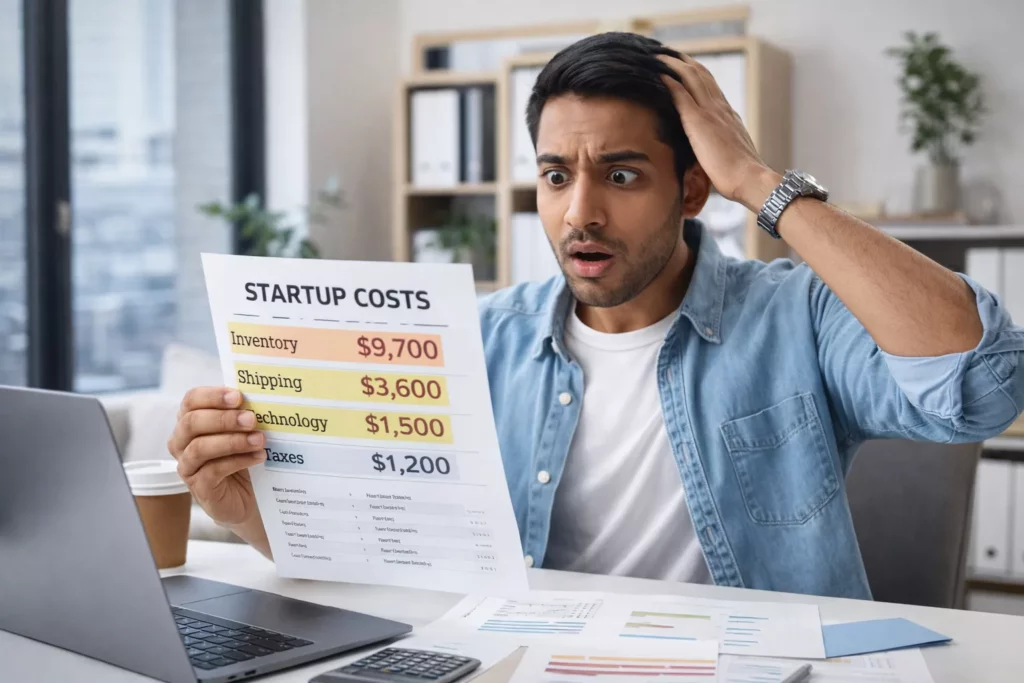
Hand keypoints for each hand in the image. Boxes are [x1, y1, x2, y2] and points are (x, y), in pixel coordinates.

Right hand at [167, 387, 265, 526]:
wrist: (249, 496)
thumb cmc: (243, 456)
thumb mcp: (243, 431)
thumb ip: (243, 413)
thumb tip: (258, 396)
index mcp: (190, 421)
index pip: (191, 400)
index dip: (212, 396)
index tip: (238, 397)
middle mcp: (181, 442)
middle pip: (192, 422)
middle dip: (224, 419)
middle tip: (251, 419)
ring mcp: (187, 466)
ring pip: (200, 448)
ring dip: (233, 441)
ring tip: (259, 440)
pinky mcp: (198, 487)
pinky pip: (212, 470)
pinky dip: (238, 461)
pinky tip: (258, 457)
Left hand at [657, 54, 780, 211]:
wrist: (749, 179)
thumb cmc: (740, 177)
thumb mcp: (730, 155)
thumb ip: (720, 148)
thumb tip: (710, 154)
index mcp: (729, 116)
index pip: (712, 88)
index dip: (697, 75)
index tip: (685, 67)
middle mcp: (721, 108)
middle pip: (701, 75)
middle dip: (684, 62)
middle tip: (668, 54)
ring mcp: (711, 112)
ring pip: (691, 77)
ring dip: (674, 64)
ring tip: (659, 56)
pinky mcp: (699, 121)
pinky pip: (681, 93)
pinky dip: (669, 81)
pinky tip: (658, 73)